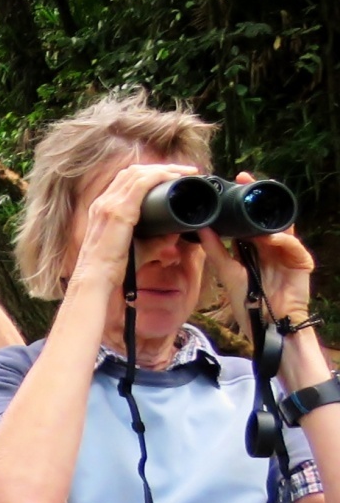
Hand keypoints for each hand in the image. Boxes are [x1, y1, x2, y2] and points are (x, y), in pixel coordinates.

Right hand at [65, 161, 201, 291]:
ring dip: (165, 168)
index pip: (126, 180)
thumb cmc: (112, 270)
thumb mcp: (137, 250)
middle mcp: (103, 202)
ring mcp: (108, 205)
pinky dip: (160, 176)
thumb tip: (175, 232)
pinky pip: (141, 183)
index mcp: (102, 209)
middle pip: (132, 172)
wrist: (96, 281)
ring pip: (138, 173)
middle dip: (161, 167)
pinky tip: (175, 177)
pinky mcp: (117, 211)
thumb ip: (156, 240)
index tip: (172, 177)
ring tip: (186, 171)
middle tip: (185, 171)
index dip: (150, 174)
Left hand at [200, 173, 315, 333]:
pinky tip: (270, 239)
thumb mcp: (228, 272)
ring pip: (281, 226)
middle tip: (246, 178)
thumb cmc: (248, 301)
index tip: (234, 180)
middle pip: (266, 217)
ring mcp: (286, 252)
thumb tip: (200, 228)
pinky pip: (292, 246)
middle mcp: (270, 246)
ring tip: (257, 203)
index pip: (248, 218)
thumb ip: (215, 250)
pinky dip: (281, 241)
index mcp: (253, 246)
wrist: (268, 323)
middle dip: (257, 198)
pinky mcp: (301, 261)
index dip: (242, 200)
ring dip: (270, 215)